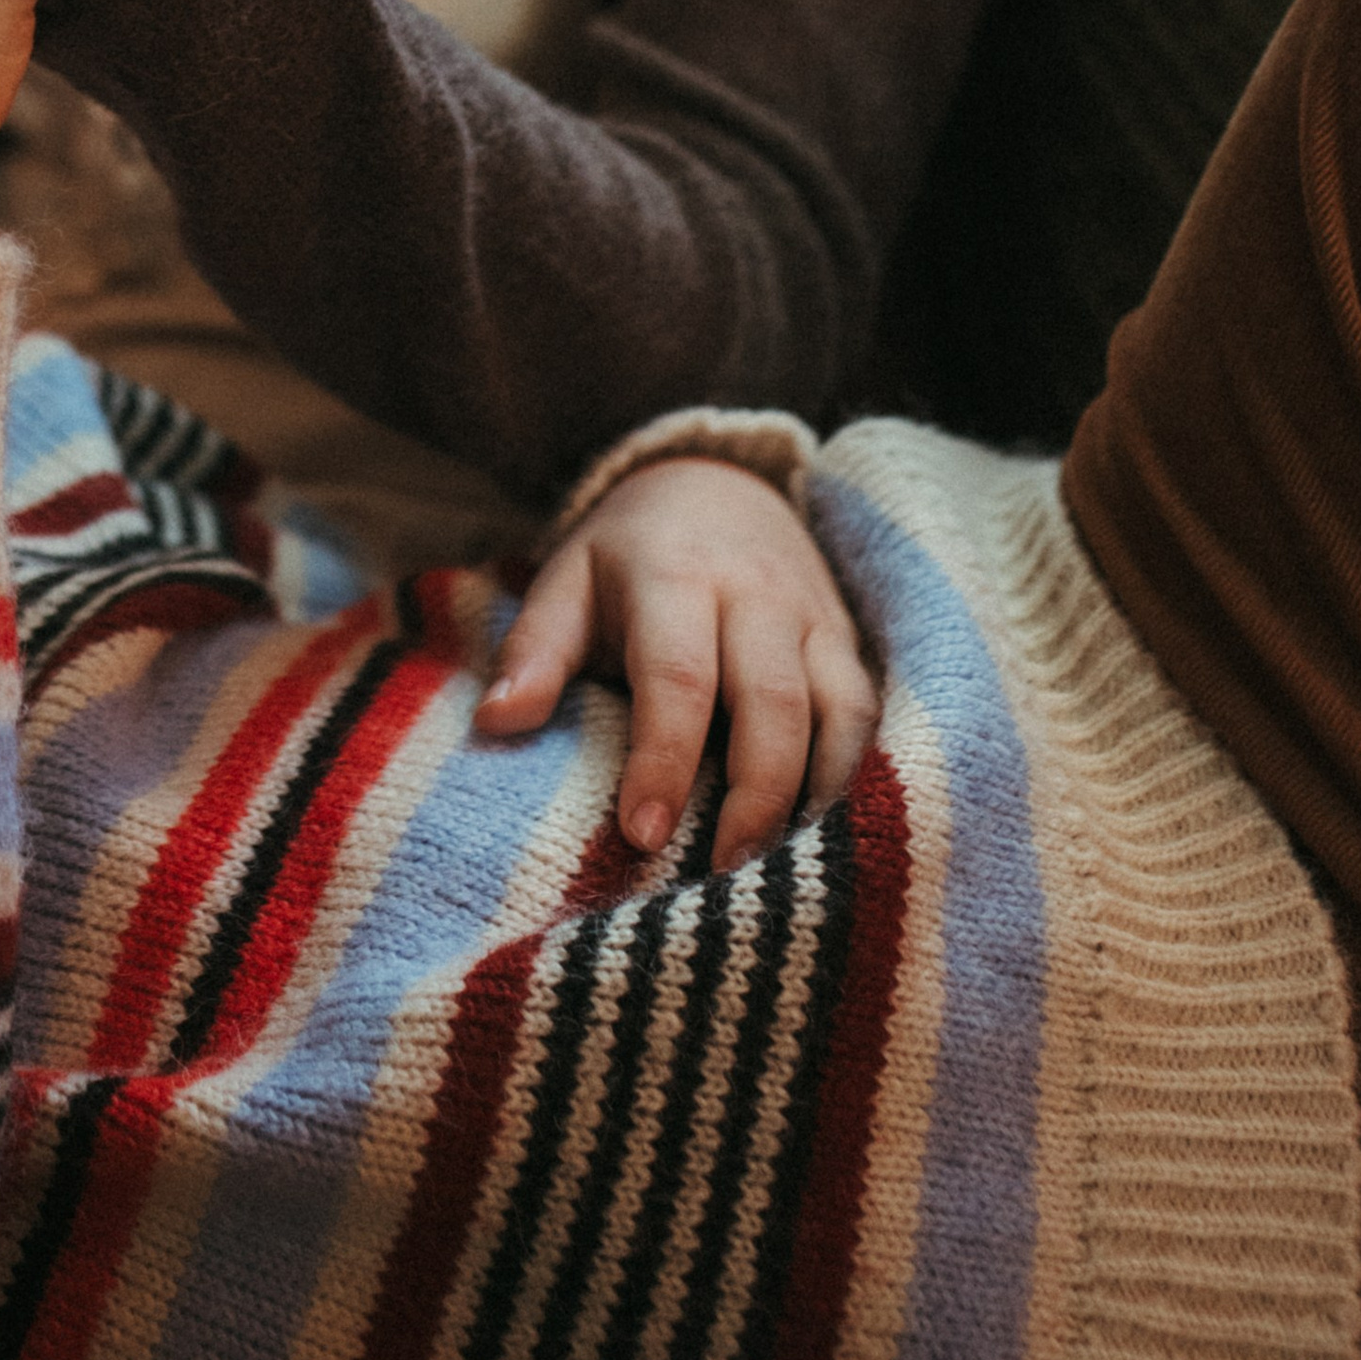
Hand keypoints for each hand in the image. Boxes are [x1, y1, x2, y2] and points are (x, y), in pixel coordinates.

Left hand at [473, 455, 876, 869]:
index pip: (677, 676)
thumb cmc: (629, 555)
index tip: (642, 836)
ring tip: (775, 873)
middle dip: (753, 796)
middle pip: (772, 702)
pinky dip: (852, 778)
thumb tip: (493, 723)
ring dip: (812, 798)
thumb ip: (535, 649)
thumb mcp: (569, 578)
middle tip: (719, 875)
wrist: (718, 484)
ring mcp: (812, 616)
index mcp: (675, 576)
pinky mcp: (847, 641)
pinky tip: (820, 838)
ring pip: (836, 711)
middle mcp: (756, 594)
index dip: (663, 760)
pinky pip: (866, 715)